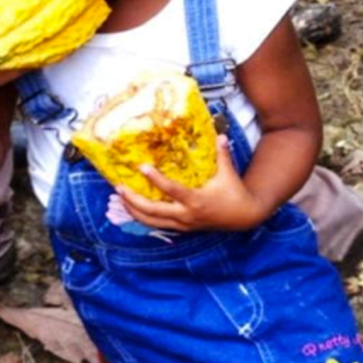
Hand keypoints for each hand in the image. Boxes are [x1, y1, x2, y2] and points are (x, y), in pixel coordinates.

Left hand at [117, 135, 266, 231]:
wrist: (243, 217)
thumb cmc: (235, 193)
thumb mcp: (229, 173)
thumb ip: (223, 154)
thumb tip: (220, 134)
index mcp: (196, 200)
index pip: (171, 190)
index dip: (155, 179)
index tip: (141, 167)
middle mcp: (186, 215)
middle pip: (152, 211)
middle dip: (133, 200)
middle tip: (119, 187)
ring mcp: (183, 224)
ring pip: (151, 221)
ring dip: (133, 210)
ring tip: (120, 198)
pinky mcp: (182, 228)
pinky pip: (158, 224)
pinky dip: (143, 217)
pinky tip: (133, 208)